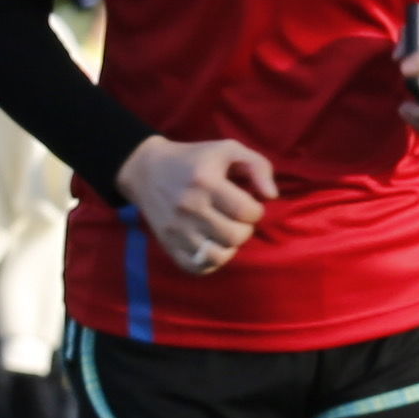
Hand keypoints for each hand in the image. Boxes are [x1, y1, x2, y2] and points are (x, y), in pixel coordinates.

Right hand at [118, 134, 276, 278]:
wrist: (146, 171)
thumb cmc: (194, 159)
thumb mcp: (228, 150)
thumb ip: (258, 166)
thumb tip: (271, 195)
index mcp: (205, 181)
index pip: (247, 211)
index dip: (256, 210)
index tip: (247, 203)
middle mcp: (189, 207)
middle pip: (235, 236)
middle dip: (245, 229)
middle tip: (237, 218)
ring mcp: (177, 229)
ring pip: (219, 256)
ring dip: (230, 247)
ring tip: (226, 232)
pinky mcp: (168, 245)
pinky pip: (198, 267)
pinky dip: (211, 261)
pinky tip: (213, 245)